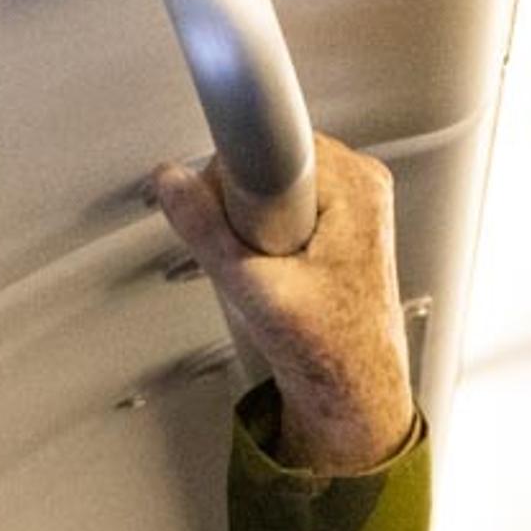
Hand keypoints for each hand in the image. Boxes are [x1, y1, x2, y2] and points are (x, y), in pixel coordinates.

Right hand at [151, 134, 414, 475]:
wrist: (352, 388)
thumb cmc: (332, 353)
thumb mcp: (257, 294)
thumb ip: (208, 233)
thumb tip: (172, 184)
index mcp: (355, 188)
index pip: (269, 143)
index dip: (233, 184)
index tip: (230, 209)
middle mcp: (358, 181)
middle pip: (263, 156)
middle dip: (239, 206)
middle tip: (260, 262)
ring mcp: (349, 196)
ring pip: (266, 177)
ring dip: (249, 221)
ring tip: (271, 269)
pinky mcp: (335, 211)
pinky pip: (276, 196)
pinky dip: (261, 228)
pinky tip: (274, 264)